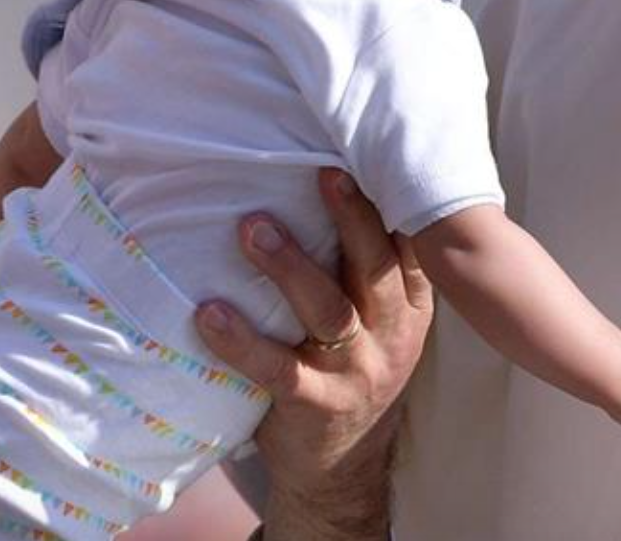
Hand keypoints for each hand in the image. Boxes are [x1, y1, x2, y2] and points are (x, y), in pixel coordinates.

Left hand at [194, 170, 431, 540]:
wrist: (345, 464)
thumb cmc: (354, 367)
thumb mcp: (383, 320)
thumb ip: (368, 269)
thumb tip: (338, 179)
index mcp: (411, 305)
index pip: (410, 245)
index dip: (394, 201)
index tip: (371, 156)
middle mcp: (394, 333)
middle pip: (376, 267)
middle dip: (351, 217)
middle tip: (322, 172)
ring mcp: (359, 371)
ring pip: (330, 312)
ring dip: (291, 267)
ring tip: (252, 229)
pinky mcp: (317, 404)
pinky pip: (278, 368)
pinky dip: (241, 340)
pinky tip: (209, 313)